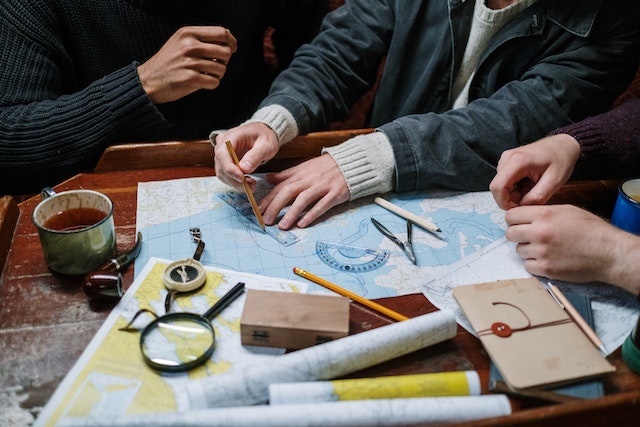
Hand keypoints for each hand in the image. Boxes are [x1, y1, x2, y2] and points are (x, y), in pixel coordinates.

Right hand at [137, 26, 236, 103]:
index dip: (231, 41)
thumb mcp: (180, 41)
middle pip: (225, 51)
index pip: (221, 33)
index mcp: (188, 33)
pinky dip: (211, 84)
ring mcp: (190, 62)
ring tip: (206, 73)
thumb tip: (228, 38)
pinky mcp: (191, 79)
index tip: (232, 48)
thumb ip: (202, 38)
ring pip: (222, 69)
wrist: (148, 80)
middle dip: (225, 60)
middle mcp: (189, 46)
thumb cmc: (168, 62)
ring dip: (217, 74)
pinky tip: (202, 82)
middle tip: (216, 64)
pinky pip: (214, 82)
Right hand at [213, 122, 279, 189]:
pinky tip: (246, 182)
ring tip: (251, 184)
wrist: (262, 134)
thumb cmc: (264, 136)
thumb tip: (244, 169)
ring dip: (235, 183)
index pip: (223, 154)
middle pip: (221, 166)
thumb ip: (255, 156)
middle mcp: (222, 145)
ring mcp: (222, 154)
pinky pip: (225, 175)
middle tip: (251, 185)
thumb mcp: (266, 145)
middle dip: (234, 179)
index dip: (230, 169)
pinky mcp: (224, 162)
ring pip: (222, 173)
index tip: (241, 179)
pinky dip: (235, 182)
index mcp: (232, 136)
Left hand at [260, 154, 349, 229]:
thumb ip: (286, 174)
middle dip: (275, 207)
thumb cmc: (325, 167)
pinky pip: (322, 204)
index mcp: (299, 174)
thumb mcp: (304, 167)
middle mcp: (309, 180)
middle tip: (266, 221)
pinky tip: (303, 223)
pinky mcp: (335, 194)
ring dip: (291, 213)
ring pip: (304, 199)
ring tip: (282, 226)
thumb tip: (268, 179)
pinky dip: (312, 214)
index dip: (268, 199)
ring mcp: (322, 186)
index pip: (280, 186)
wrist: (351, 163)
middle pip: (288, 192)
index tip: (257, 211)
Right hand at [489, 134, 579, 208]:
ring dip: (513, 193)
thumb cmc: (561, 160)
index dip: (504, 202)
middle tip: (530, 199)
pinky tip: (528, 184)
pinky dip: (514, 188)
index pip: (497, 187)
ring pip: (500, 186)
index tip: (518, 208)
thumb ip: (536, 197)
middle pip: (497, 187)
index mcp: (518, 161)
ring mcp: (505, 159)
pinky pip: (504, 181)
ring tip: (532, 189)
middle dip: (510, 199)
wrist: (563, 145)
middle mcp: (507, 158)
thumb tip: (521, 207)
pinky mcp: (507, 162)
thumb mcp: (554, 182)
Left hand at [505, 204, 638, 288]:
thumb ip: (543, 212)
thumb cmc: (592, 230)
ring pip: (518, 250)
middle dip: (517, 235)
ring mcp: (541, 252)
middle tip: (528, 237)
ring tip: (545, 249)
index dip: (514, 220)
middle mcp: (540, 232)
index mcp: (544, 215)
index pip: (511, 216)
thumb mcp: (567, 211)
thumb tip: (525, 216)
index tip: (519, 224)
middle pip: (510, 234)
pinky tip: (548, 259)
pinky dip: (535, 264)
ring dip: (528, 250)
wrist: (609, 253)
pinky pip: (527, 266)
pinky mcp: (545, 269)